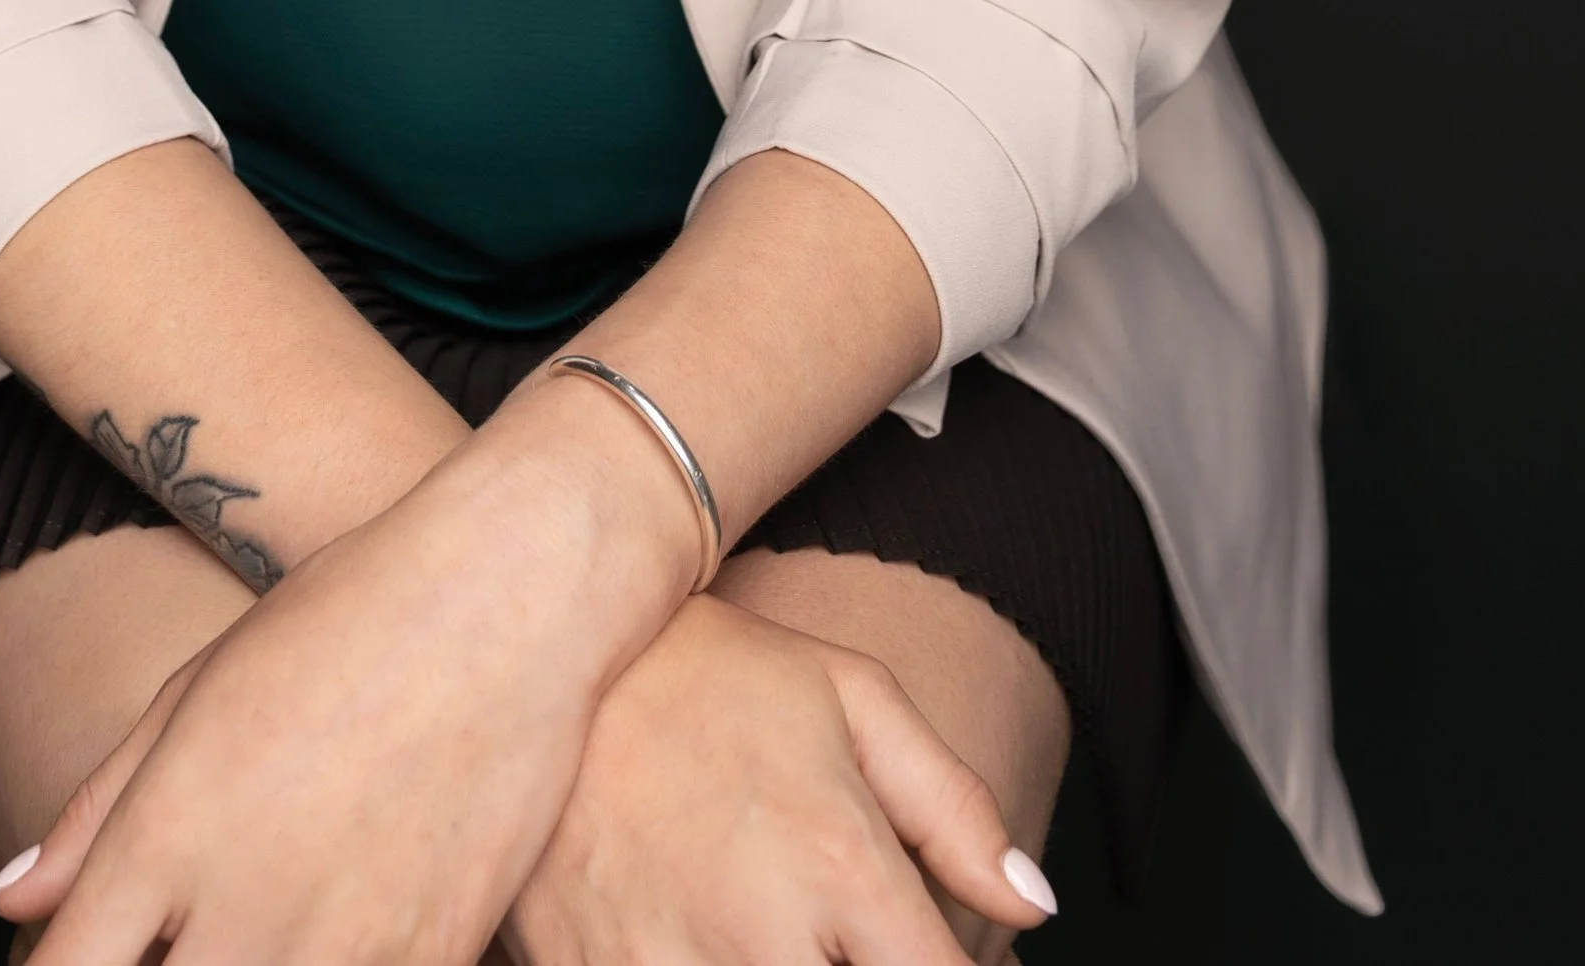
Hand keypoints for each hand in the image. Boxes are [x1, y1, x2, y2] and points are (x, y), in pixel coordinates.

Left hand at [0, 413, 694, 964]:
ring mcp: (344, 943)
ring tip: (243, 933)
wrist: (511, 588)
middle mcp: (244, 905)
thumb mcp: (201, 688)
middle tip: (171, 938)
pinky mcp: (431, 957)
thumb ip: (96, 809)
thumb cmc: (345, 615)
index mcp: (168, 832)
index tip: (70, 960)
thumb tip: (8, 901)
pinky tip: (322, 936)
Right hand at [502, 593, 1052, 964]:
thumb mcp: (852, 698)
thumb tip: (1035, 906)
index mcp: (839, 864)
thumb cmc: (718, 675)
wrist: (549, 651)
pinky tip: (714, 948)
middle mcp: (760, 934)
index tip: (934, 959)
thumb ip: (952, 807)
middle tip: (843, 939)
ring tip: (785, 939)